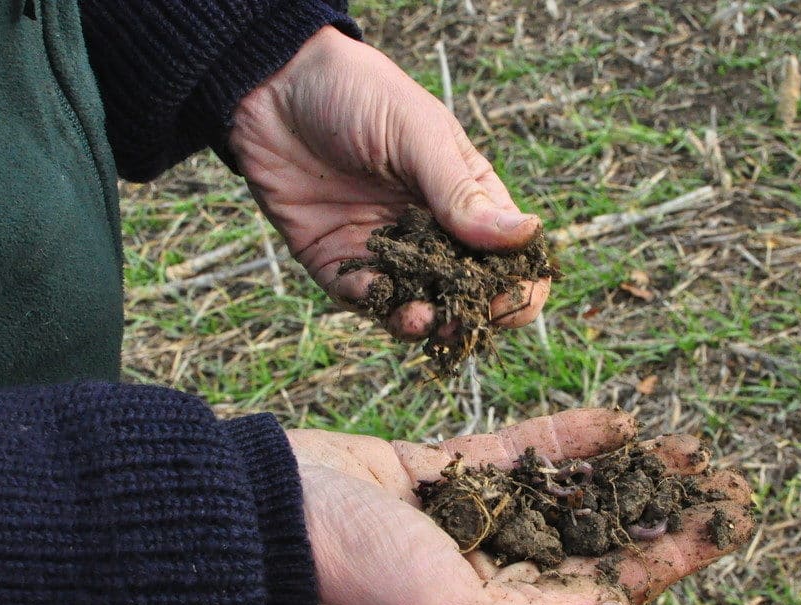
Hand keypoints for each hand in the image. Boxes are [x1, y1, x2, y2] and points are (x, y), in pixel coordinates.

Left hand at [230, 27, 548, 339]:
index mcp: (469, 196)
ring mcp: (387, 250)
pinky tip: (382, 298)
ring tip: (424, 319)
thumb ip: (463, 194)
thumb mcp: (418, 136)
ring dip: (426, 320)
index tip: (511, 295)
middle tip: (465, 319)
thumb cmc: (358, 95)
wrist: (273, 87)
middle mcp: (433, 230)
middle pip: (468, 291)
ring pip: (419, 304)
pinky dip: (377, 306)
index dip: (518, 282)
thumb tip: (527, 236)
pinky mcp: (339, 262)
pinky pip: (365, 298)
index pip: (510, 254)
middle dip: (471, 313)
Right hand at [286, 409, 753, 604]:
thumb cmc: (354, 572)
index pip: (607, 589)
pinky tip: (617, 421)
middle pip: (599, 540)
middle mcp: (491, 573)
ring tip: (683, 446)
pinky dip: (567, 440)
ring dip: (625, 472)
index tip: (724, 524)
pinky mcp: (443, 473)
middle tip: (719, 479)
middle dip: (661, 512)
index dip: (671, 559)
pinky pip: (519, 454)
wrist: (265, 510)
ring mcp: (469, 520)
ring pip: (568, 495)